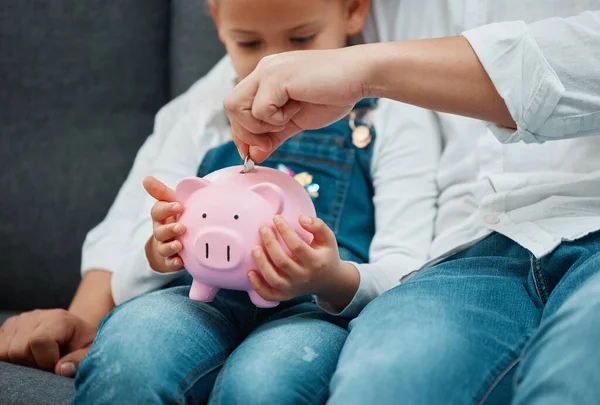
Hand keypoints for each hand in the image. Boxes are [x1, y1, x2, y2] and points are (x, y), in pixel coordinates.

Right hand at [0, 309, 96, 377]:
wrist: (73, 332)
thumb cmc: (81, 343)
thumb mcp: (90, 350)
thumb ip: (80, 359)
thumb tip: (61, 369)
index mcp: (58, 319)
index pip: (38, 342)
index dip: (46, 361)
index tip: (57, 365)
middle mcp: (35, 316)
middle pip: (17, 349)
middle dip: (31, 364)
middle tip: (46, 363)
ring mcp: (19, 321)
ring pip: (4, 351)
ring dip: (18, 362)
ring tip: (37, 359)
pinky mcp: (7, 328)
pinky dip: (10, 359)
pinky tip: (26, 357)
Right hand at [143, 176, 185, 272]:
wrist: (177, 240)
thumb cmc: (177, 217)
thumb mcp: (172, 202)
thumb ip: (161, 192)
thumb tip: (146, 178)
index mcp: (162, 217)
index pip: (158, 211)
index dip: (167, 208)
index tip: (179, 206)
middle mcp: (161, 231)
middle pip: (160, 231)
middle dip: (170, 229)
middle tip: (181, 227)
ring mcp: (165, 246)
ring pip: (164, 247)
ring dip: (171, 246)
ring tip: (180, 245)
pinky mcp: (171, 260)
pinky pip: (170, 263)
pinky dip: (174, 263)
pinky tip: (180, 261)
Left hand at [224, 47, 368, 161]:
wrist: (360, 76)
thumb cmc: (333, 95)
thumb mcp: (296, 121)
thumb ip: (274, 136)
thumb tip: (254, 157)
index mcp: (265, 78)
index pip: (235, 107)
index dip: (241, 133)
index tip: (254, 152)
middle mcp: (262, 71)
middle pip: (230, 106)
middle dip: (246, 132)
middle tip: (269, 141)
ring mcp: (268, 71)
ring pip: (237, 107)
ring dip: (259, 125)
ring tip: (286, 120)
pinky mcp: (277, 77)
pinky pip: (260, 109)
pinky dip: (276, 119)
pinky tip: (296, 109)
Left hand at [248, 215, 359, 307]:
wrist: (329, 280)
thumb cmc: (325, 254)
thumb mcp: (328, 239)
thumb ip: (318, 226)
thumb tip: (300, 219)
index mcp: (316, 262)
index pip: (297, 246)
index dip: (285, 230)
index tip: (276, 218)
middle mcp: (304, 277)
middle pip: (282, 261)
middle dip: (269, 243)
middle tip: (262, 228)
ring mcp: (294, 288)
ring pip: (273, 279)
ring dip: (261, 263)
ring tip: (255, 247)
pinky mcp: (286, 295)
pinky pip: (269, 295)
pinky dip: (257, 286)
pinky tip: (250, 272)